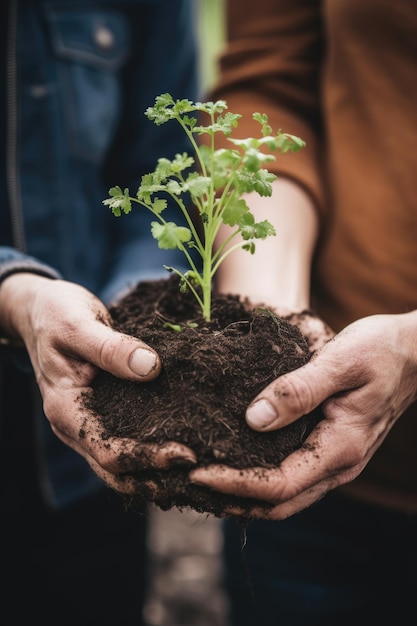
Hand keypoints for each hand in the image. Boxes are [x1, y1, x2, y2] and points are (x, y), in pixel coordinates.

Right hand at [0, 274, 195, 490]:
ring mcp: (89, 425)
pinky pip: (129, 444)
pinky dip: (155, 454)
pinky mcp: (104, 417)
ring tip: (202, 471)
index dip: (148, 458)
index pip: (108, 451)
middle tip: (206, 472)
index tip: (188, 454)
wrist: (43, 311)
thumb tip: (151, 368)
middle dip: (160, 478)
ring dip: (160, 474)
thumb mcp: (78, 324)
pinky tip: (187, 448)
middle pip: (118, 473)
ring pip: (125, 468)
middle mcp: (75, 427)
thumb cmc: (56, 314)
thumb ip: (111, 347)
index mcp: (66, 409)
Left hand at [190, 311, 416, 518]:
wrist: (414, 353)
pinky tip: (236, 461)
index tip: (196, 472)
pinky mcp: (329, 450)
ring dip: (245, 496)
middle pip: (279, 505)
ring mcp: (335, 461)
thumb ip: (298, 390)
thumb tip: (253, 419)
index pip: (279, 485)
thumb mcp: (340, 361)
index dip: (234, 485)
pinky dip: (260, 479)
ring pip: (285, 497)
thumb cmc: (381, 350)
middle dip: (233, 501)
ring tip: (205, 479)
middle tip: (190, 485)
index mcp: (341, 447)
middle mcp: (339, 465)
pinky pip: (292, 477)